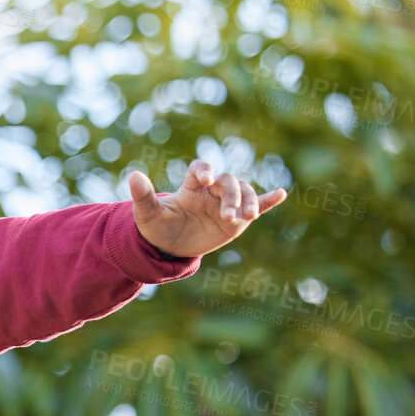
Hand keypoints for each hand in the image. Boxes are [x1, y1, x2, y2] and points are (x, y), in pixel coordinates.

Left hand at [129, 160, 285, 258]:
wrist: (169, 246)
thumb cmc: (157, 226)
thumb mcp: (147, 214)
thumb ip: (143, 196)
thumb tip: (132, 174)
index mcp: (191, 185)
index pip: (202, 169)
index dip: (205, 170)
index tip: (206, 179)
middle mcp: (212, 190)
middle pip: (228, 182)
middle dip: (230, 196)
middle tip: (227, 216)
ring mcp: (227, 203)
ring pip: (244, 193)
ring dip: (249, 201)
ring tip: (248, 216)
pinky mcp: (238, 219)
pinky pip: (257, 206)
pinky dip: (269, 200)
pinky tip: (282, 193)